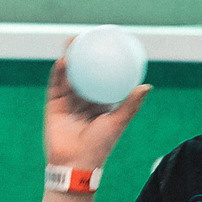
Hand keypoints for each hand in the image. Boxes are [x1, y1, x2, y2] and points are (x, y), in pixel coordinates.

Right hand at [44, 45, 150, 172]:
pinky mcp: (54, 106)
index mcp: (100, 103)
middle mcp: (83, 100)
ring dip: (70, 58)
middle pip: (84, 73)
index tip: (107, 47)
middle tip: (88, 38)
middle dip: (84, 55)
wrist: (75, 164)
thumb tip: (148, 86)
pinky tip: (63, 61)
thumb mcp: (117, 123)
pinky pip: (56, 86)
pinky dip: (59, 73)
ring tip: (73, 43)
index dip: (103, 63)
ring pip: (69, 76)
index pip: (102, 78)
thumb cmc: (100, 146)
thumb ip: (131, 105)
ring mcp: (68, 103)